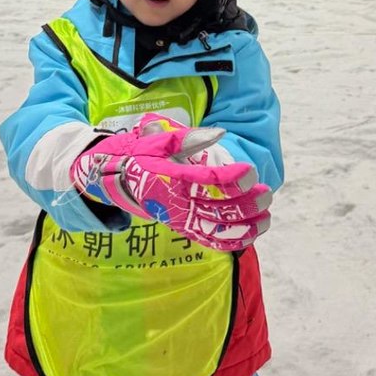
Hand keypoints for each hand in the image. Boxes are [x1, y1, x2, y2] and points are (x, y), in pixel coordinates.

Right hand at [69, 118, 270, 251]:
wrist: (110, 180)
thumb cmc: (137, 154)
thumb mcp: (157, 140)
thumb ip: (188, 138)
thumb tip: (218, 134)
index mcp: (170, 177)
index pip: (206, 181)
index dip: (231, 179)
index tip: (251, 173)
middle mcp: (174, 201)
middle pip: (216, 207)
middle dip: (245, 203)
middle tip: (266, 193)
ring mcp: (176, 217)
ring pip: (214, 228)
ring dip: (243, 226)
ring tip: (265, 217)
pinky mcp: (178, 226)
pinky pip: (204, 238)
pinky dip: (228, 241)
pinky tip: (250, 236)